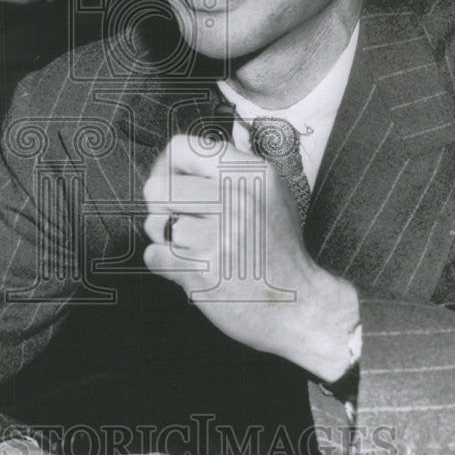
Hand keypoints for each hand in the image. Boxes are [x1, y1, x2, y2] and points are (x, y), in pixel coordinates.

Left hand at [143, 134, 358, 381]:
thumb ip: (229, 172)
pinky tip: (193, 268)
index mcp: (251, 173)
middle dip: (162, 208)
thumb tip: (176, 162)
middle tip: (183, 223)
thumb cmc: (279, 252)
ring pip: (155, 223)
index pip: (182, 148)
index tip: (171, 184)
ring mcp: (219, 235)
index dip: (166, 167)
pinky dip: (166, 265)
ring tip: (195, 248)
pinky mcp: (203, 270)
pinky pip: (155, 256)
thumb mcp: (270, 194)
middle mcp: (236, 199)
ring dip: (166, 239)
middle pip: (158, 187)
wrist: (299, 306)